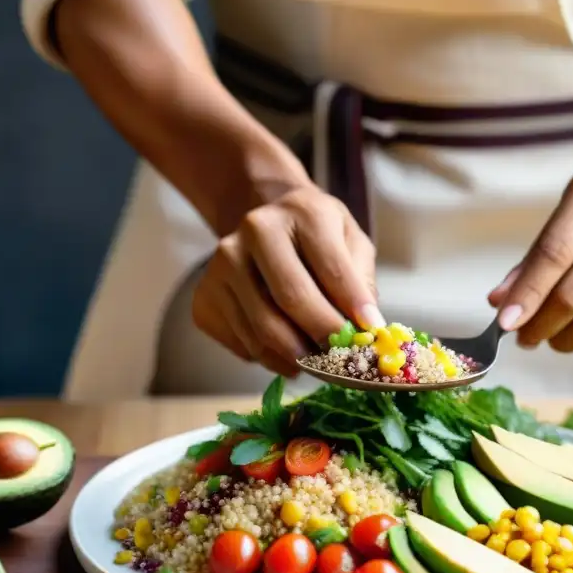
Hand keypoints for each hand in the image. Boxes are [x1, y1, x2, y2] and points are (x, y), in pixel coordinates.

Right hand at [192, 185, 383, 375]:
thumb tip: (365, 329)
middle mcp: (254, 231)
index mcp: (301, 211)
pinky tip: (283, 347)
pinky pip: (242, 346)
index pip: (330, 268)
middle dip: (322, 339)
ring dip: (296, 357)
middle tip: (341, 361)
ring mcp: (221, 265)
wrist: (266, 225)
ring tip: (315, 359)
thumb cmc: (317, 239)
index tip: (368, 336)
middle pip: (291, 300)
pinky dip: (269, 358)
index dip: (352, 308)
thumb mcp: (351, 243)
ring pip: (262, 332)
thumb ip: (361, 282)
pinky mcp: (204, 298)